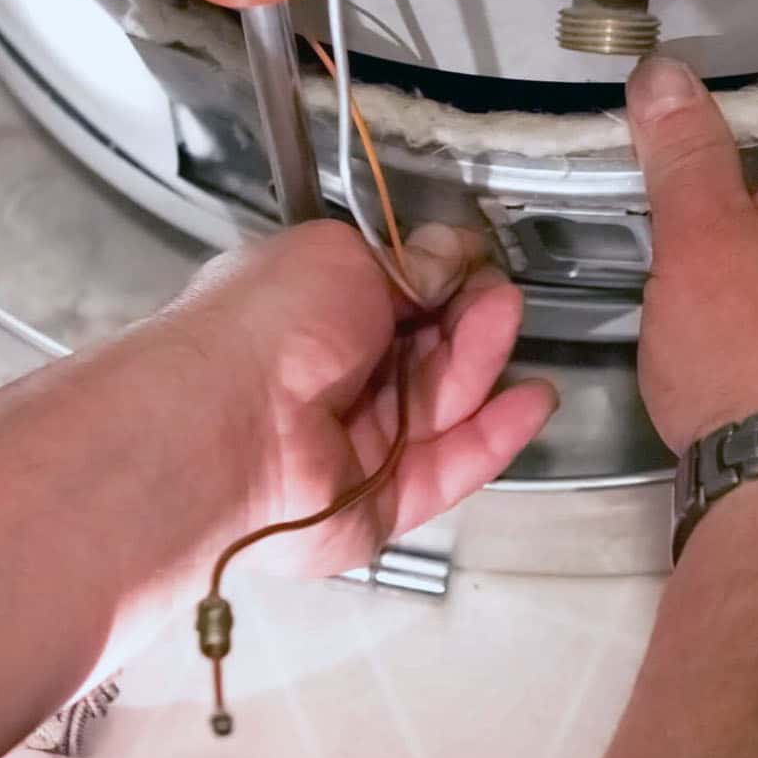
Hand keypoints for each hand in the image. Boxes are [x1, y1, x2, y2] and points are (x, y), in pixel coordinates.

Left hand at [159, 220, 556, 576]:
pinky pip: (450, 467)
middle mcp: (337, 378)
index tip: (474, 263)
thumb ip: (406, 263)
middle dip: (469, 318)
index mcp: (313, 313)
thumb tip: (452, 253)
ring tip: (506, 324)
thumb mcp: (341, 258)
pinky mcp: (384, 503)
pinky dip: (494, 436)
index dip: (441, 280)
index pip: (396, 298)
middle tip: (497, 297)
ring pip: (444, 403)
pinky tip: (533, 400)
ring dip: (483, 362)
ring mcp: (362, 445)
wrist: (223, 427)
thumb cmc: (270, 324)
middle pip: (428, 350)